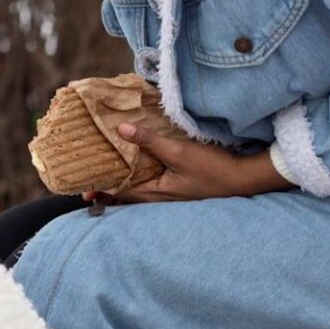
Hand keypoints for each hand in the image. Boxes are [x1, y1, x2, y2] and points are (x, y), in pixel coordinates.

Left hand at [83, 122, 293, 205]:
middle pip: (128, 196)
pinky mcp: (181, 186)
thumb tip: (119, 129)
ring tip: (109, 174)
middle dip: (109, 191)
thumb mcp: (179, 152)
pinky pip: (154, 184)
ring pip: (141, 190)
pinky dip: (142, 176)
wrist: (246, 178)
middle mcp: (161, 199)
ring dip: (124, 183)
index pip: (121, 195)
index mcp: (156, 195)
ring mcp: (172, 194)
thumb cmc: (213, 170)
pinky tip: (140, 166)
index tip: (83, 190)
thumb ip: (149, 142)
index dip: (101, 191)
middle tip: (89, 185)